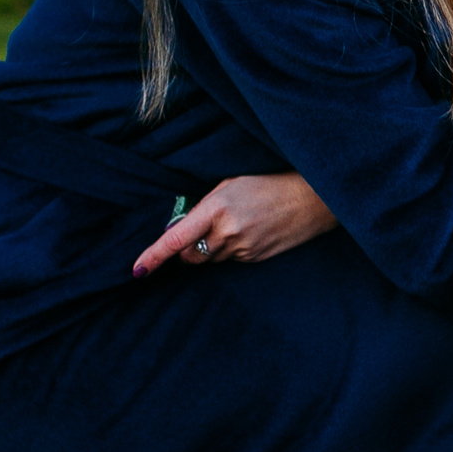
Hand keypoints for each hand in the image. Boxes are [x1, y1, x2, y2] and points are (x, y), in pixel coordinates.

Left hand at [133, 173, 338, 275]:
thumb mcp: (232, 184)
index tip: (138, 269)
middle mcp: (228, 232)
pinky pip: (231, 260)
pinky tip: (250, 231)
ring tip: (235, 224)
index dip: (154, 256)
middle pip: (190, 255)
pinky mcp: (256, 258)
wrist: (314, 198)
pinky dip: (231, 250)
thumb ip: (205, 206)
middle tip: (200, 230)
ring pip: (210, 259)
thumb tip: (182, 229)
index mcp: (217, 208)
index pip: (176, 238)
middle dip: (187, 248)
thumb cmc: (271, 182)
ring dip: (211, 248)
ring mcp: (243, 248)